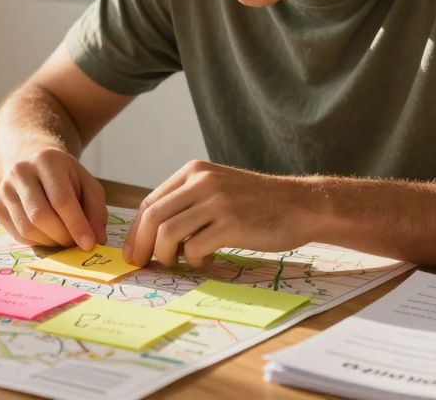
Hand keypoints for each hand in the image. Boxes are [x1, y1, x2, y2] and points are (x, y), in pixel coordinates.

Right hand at [0, 148, 107, 250]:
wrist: (33, 162)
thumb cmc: (65, 176)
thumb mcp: (87, 184)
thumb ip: (96, 211)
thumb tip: (97, 240)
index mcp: (47, 160)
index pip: (61, 199)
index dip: (76, 225)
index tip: (89, 244)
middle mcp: (21, 171)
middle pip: (40, 216)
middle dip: (62, 236)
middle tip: (75, 243)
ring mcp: (4, 189)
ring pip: (27, 229)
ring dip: (50, 242)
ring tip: (62, 237)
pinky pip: (17, 235)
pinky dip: (37, 242)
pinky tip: (47, 234)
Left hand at [122, 160, 309, 267]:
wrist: (302, 205)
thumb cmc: (258, 203)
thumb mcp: (218, 189)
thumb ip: (189, 203)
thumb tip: (152, 233)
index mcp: (195, 171)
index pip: (151, 202)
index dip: (136, 230)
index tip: (133, 251)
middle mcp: (202, 181)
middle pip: (153, 217)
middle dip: (141, 246)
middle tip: (142, 264)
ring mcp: (217, 201)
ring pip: (168, 233)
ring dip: (166, 255)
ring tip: (177, 262)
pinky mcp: (232, 223)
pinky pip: (195, 248)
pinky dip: (195, 260)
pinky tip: (208, 259)